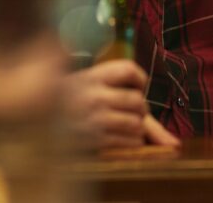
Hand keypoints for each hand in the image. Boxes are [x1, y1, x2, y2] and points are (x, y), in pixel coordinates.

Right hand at [64, 59, 179, 149]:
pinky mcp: (94, 140)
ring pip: (137, 124)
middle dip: (139, 111)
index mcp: (91, 76)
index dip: (140, 80)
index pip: (128, 69)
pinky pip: (130, 143)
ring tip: (120, 127)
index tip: (135, 87)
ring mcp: (93, 118)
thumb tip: (174, 141)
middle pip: (138, 101)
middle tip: (126, 113)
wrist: (39, 123)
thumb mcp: (92, 93)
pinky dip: (130, 144)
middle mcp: (92, 95)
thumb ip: (130, 103)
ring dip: (136, 130)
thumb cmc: (72, 105)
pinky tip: (116, 139)